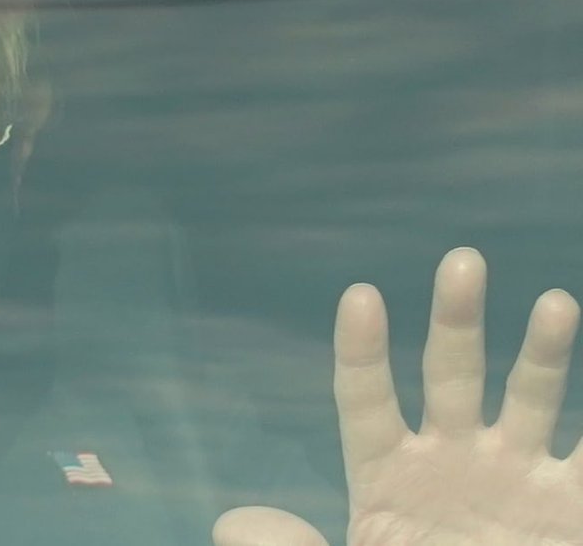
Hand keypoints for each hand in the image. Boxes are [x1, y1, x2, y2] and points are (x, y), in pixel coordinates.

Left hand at [213, 247, 582, 545]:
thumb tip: (230, 523)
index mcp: (385, 475)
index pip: (366, 400)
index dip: (361, 352)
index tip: (360, 296)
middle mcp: (451, 461)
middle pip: (451, 376)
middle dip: (457, 321)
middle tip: (463, 261)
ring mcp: (513, 478)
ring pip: (529, 399)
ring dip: (542, 352)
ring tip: (552, 303)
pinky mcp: (568, 506)